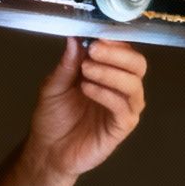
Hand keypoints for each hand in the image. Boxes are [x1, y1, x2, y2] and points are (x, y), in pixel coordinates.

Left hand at [22, 39, 147, 185]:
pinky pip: (124, 109)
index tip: (95, 36)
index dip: (114, 41)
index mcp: (109, 73)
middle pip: (138, 65)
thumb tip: (75, 37)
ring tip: (86, 70)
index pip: (124, 51)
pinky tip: (87, 89)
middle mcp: (121, 88)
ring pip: (134, 85)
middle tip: (94, 50)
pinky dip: (107, 94)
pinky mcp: (121, 128)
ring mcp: (123, 108)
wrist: (47, 150)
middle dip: (117, 54)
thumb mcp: (54, 85)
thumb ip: (67, 63)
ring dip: (110, 73)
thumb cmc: (53, 117)